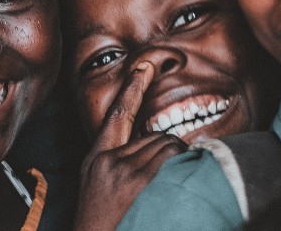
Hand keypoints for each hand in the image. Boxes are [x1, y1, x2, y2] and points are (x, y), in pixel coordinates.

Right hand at [75, 61, 185, 230]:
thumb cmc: (103, 222)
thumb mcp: (99, 188)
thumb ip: (119, 165)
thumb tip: (154, 149)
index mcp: (96, 159)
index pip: (116, 116)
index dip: (132, 88)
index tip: (143, 65)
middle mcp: (108, 160)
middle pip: (155, 135)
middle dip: (170, 149)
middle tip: (176, 171)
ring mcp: (124, 170)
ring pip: (167, 144)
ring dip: (179, 159)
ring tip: (177, 182)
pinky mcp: (139, 181)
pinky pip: (172, 159)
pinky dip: (184, 165)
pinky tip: (183, 181)